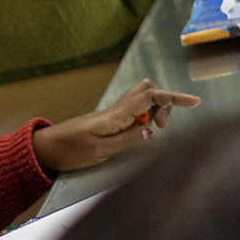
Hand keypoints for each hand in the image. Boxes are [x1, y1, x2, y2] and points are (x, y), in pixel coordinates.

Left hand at [32, 79, 200, 173]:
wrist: (44, 149)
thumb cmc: (69, 150)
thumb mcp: (100, 150)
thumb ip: (129, 139)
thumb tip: (153, 131)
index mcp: (116, 115)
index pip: (151, 97)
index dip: (174, 97)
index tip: (195, 101)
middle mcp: (116, 110)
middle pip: (148, 89)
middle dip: (164, 102)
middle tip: (162, 127)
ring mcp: (113, 114)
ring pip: (142, 98)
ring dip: (155, 110)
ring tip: (151, 132)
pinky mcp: (110, 121)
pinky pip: (135, 111)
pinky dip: (145, 118)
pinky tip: (140, 134)